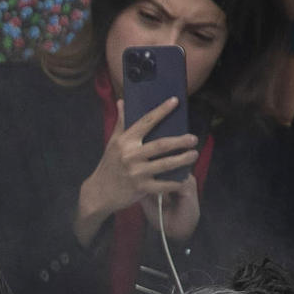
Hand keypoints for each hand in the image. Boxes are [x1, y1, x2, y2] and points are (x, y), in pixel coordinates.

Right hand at [75, 98, 197, 244]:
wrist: (99, 192)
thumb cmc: (108, 164)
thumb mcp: (112, 143)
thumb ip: (121, 122)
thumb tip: (122, 101)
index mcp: (124, 141)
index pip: (145, 122)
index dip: (161, 111)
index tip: (175, 101)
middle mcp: (130, 155)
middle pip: (160, 145)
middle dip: (180, 141)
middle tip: (193, 138)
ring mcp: (136, 172)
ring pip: (165, 164)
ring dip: (182, 159)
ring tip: (194, 155)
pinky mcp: (140, 188)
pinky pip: (162, 185)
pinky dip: (175, 183)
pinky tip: (184, 179)